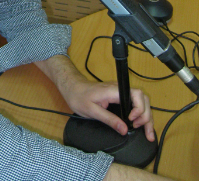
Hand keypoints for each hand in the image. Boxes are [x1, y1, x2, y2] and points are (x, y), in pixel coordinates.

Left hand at [35, 55, 154, 141]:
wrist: (72, 88)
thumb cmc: (79, 97)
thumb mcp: (92, 111)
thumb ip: (109, 119)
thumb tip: (124, 129)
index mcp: (114, 91)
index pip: (135, 94)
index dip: (139, 108)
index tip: (133, 121)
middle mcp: (119, 89)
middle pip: (142, 98)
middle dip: (146, 115)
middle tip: (143, 131)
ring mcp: (120, 93)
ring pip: (141, 101)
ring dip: (146, 116)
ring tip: (147, 132)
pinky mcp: (119, 97)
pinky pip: (134, 104)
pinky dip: (140, 115)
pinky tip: (141, 126)